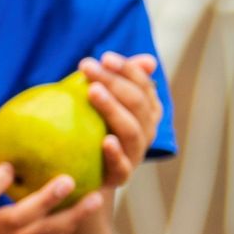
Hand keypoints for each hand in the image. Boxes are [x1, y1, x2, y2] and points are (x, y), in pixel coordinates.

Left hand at [77, 52, 161, 190]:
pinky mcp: (120, 176)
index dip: (127, 70)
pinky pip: (122, 166)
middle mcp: (146, 132)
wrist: (84, 175)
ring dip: (113, 109)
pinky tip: (105, 140)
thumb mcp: (99, 102)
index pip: (143, 86)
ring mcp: (135, 154)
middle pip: (136, 103)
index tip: (104, 57)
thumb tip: (150, 61)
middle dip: (114, 82)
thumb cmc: (90, 129)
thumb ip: (117, 79)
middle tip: (88, 67)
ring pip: (132, 130)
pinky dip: (116, 153)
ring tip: (93, 91)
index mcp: (147, 112)